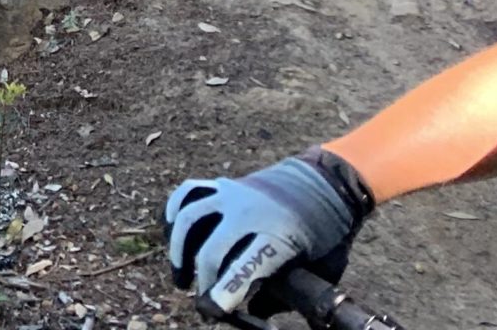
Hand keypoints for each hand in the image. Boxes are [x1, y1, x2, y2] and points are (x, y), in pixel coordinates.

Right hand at [162, 150, 372, 314]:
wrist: (326, 183)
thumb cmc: (325, 235)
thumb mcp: (318, 269)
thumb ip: (284, 290)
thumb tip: (252, 312)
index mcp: (278, 235)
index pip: (245, 268)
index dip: (224, 293)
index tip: (212, 311)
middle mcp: (249, 211)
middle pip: (211, 249)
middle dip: (204, 281)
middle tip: (204, 303)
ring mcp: (231, 193)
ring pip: (188, 218)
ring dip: (179, 250)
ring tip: (181, 276)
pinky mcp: (223, 183)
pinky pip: (188, 193)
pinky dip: (174, 210)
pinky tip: (171, 231)